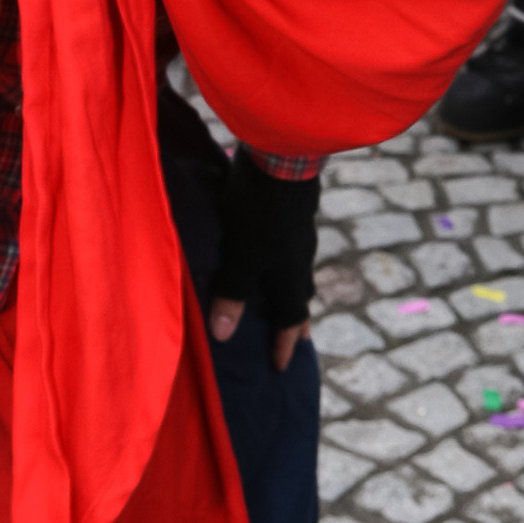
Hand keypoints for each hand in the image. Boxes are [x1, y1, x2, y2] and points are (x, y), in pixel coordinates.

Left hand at [209, 148, 318, 372]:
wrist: (284, 156)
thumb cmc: (260, 211)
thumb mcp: (242, 255)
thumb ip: (233, 292)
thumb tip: (223, 335)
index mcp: (290, 277)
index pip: (291, 320)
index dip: (285, 344)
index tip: (282, 367)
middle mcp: (300, 259)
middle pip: (299, 296)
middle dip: (294, 320)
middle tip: (295, 338)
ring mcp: (300, 233)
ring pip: (296, 270)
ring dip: (288, 287)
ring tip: (277, 294)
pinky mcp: (293, 211)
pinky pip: (290, 246)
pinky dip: (281, 259)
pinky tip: (269, 249)